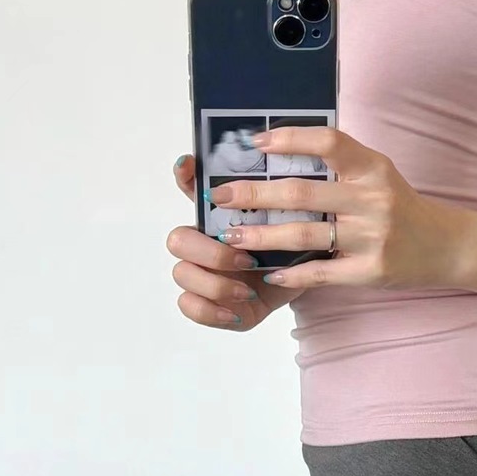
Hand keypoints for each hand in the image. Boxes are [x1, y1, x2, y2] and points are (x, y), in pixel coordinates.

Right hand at [166, 153, 289, 331]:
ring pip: (181, 272)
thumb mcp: (295, 222)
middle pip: (177, 238)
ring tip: (246, 291)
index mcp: (218, 216)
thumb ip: (285, 203)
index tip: (188, 164)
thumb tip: (288, 179)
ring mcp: (200, 273)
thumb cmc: (293, 249)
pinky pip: (189, 305)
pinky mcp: (205, 303)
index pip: (190, 187)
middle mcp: (202, 241)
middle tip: (245, 259)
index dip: (183, 175)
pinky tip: (235, 311)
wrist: (299, 287)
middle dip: (210, 251)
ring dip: (216, 283)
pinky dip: (211, 309)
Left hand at [206, 126, 465, 293]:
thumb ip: (340, 164)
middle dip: (255, 194)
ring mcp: (371, 237)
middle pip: (301, 193)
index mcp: (372, 167)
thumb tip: (280, 151)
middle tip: (222, 196)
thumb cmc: (401, 206)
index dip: (289, 139)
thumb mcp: (377, 174)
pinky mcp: (370, 271)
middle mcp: (372, 199)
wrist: (445, 246)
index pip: (327, 142)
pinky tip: (269, 272)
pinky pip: (321, 272)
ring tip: (232, 235)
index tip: (255, 144)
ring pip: (304, 234)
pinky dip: (292, 273)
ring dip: (262, 236)